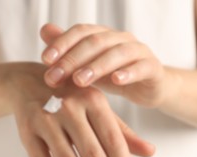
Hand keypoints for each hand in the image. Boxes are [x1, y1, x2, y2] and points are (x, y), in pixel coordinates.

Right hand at [4, 62, 154, 156]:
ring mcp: (46, 119)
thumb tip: (150, 152)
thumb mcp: (97, 109)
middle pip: (92, 156)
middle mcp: (70, 108)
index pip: (113, 141)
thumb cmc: (70, 99)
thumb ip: (122, 132)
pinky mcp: (26, 132)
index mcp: (93, 101)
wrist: (27, 81)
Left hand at [40, 23, 173, 107]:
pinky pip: (141, 67)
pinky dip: (128, 73)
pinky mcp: (152, 68)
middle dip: (72, 59)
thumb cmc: (112, 75)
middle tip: (54, 77)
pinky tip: (116, 81)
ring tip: (79, 81)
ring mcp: (138, 51)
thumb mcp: (87, 65)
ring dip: (96, 66)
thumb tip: (44, 30)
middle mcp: (120, 38)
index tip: (45, 60)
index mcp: (102, 35)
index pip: (80, 32)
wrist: (148, 88)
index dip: (62, 43)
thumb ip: (67, 50)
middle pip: (95, 42)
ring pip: (117, 53)